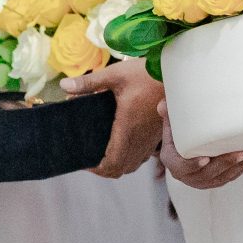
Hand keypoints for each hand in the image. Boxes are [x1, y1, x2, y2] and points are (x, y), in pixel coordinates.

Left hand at [61, 59, 164, 177]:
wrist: (178, 75)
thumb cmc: (147, 73)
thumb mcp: (115, 75)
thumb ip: (89, 83)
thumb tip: (64, 86)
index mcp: (127, 129)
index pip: (112, 163)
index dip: (96, 169)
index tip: (84, 162)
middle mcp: (140, 139)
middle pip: (120, 169)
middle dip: (103, 169)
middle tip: (89, 157)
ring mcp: (150, 139)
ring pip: (132, 165)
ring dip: (117, 164)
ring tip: (102, 153)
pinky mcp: (157, 135)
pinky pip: (142, 156)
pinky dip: (129, 157)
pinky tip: (121, 144)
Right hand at [158, 103, 242, 190]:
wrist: (184, 142)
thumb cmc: (178, 130)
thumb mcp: (171, 121)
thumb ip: (168, 113)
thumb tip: (163, 105)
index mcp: (172, 161)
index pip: (182, 167)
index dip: (193, 165)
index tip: (205, 158)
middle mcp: (186, 175)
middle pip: (206, 174)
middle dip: (225, 164)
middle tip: (240, 153)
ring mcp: (201, 180)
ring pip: (220, 178)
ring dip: (237, 167)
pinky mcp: (214, 180)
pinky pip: (228, 177)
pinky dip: (241, 168)